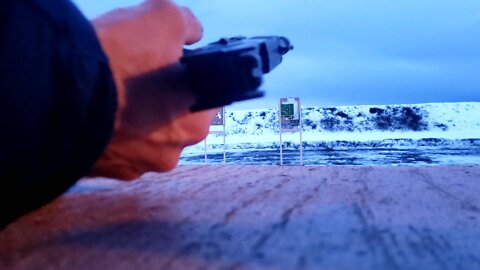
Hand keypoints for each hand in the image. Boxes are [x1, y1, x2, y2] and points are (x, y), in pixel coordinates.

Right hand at [90, 0, 217, 179]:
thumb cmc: (116, 61)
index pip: (204, 99)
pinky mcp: (103, 172)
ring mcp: (135, 166)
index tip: (171, 66)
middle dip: (160, 98)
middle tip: (137, 76)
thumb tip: (191, 32)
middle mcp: (171, 153)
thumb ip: (187, 25)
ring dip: (134, 118)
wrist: (53, 93)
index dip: (189, 79)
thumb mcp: (163, 19)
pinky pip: (115, 147)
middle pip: (173, 119)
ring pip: (143, 136)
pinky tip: (98, 112)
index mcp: (195, 123)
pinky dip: (110, 131)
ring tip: (114, 94)